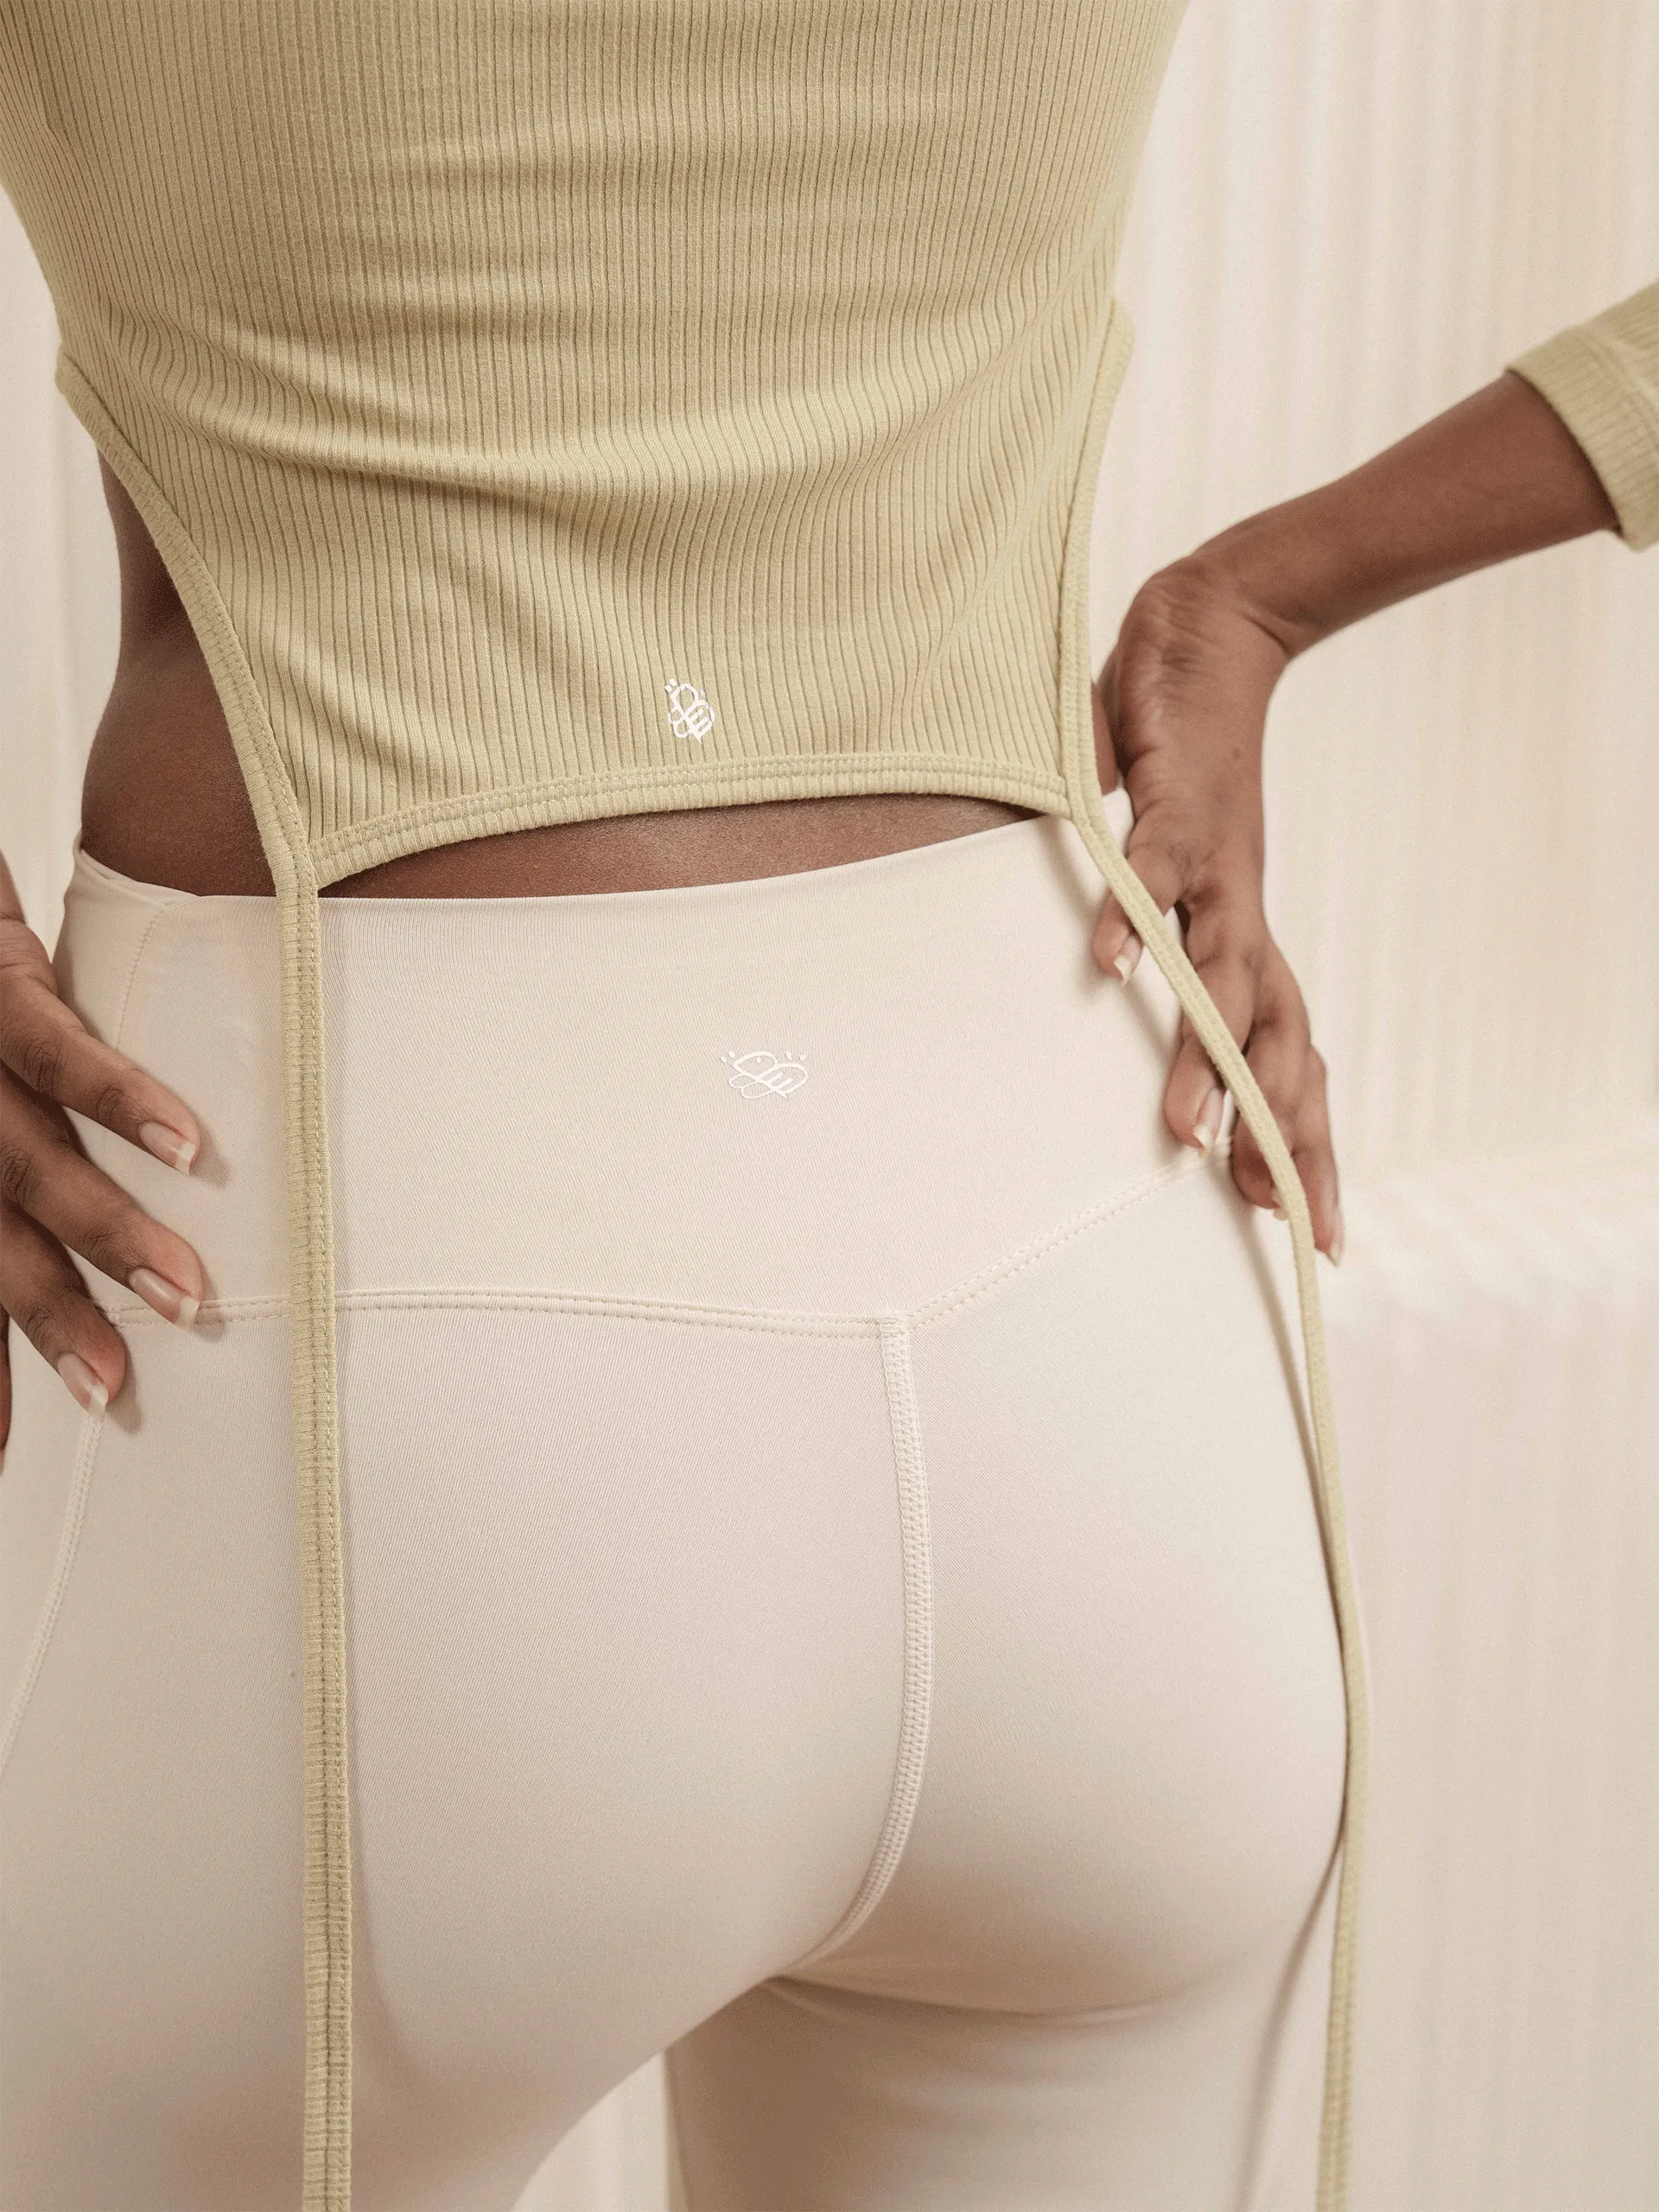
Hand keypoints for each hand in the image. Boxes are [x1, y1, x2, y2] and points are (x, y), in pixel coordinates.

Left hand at [0, 851, 204, 1449]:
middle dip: (52, 1322)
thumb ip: (36, 1161)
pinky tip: (186, 1146)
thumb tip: (101, 1252)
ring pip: (30, 1166)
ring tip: (185, 1296)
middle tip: (114, 1390)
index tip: (10, 1455)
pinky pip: (59, 1050)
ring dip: (109, 1237)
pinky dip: (124, 1100)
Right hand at [1088, 559, 1343, 1261]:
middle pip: (1277, 1042)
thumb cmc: (1185, 769)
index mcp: (1245, 941)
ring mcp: (1215, 867)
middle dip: (1276, 1131)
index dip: (1305, 1147)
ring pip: (1222, 978)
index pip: (1290, 1062)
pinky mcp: (1177, 807)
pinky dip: (1133, 918)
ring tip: (1183, 1130)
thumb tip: (1124, 1016)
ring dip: (1204, 1056)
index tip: (1319, 1235)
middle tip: (1269, 1215)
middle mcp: (1241, 916)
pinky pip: (1155, 872)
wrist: (1210, 633)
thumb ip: (1162, 944)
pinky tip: (1113, 966)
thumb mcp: (1182, 878)